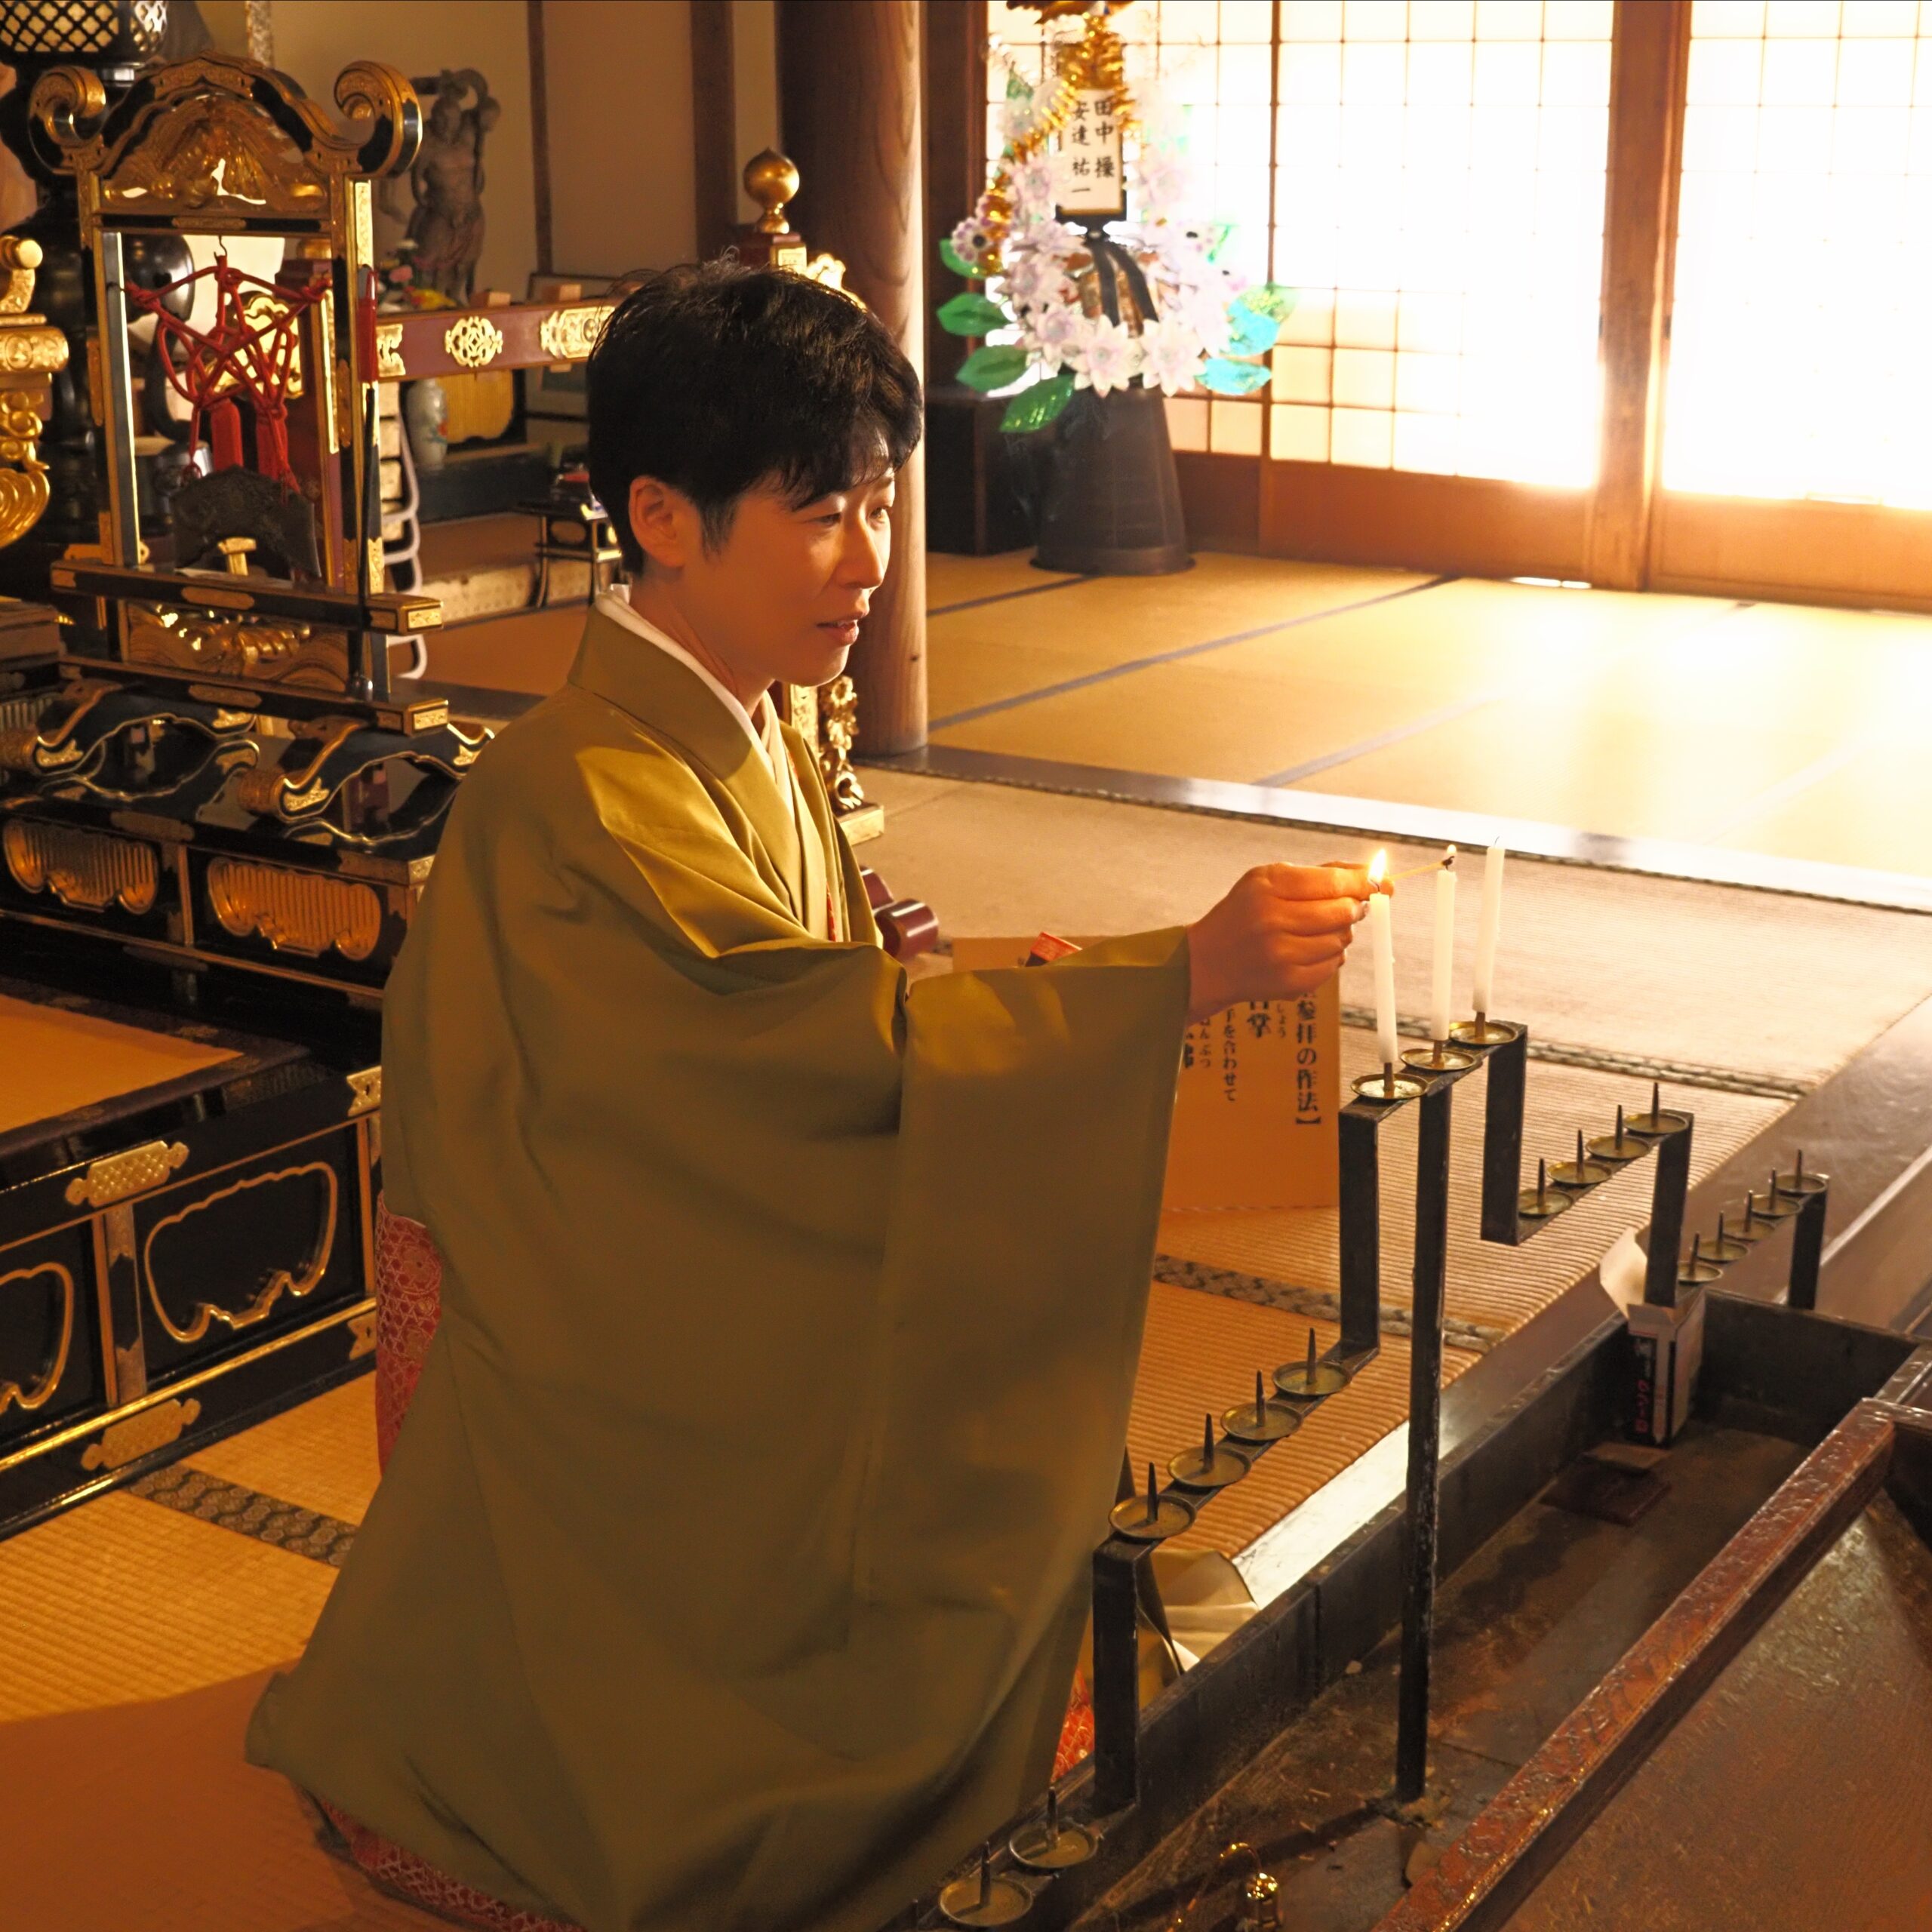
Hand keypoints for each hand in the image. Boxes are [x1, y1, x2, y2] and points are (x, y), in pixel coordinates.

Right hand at [1185, 864, 1369, 1023]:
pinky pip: (1334, 965)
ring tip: (1313, 930)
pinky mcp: (1291, 983)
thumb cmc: (1245, 913)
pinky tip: (1306, 951)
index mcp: (1268, 887)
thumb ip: (1321, 874)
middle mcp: (1273, 920)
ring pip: (1342, 940)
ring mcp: (1282, 955)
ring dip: (1338, 933)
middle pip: (1344, 912)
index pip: (1334, 882)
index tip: (1381, 883)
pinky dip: (1329, 956)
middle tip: (1345, 907)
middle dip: (1353, 908)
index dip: (1364, 883)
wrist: (1208, 961)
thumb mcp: (1269, 880)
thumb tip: (1378, 878)